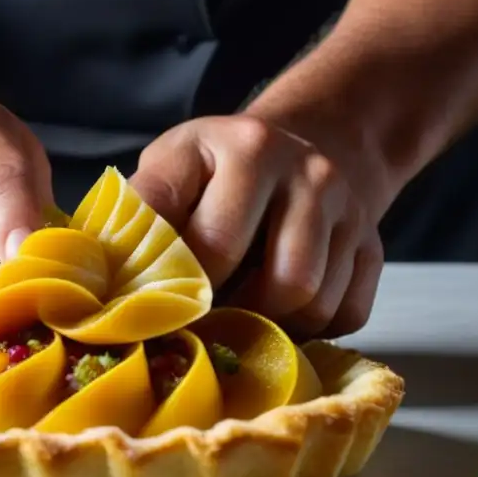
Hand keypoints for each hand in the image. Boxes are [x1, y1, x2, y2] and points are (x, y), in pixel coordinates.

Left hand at [129, 114, 385, 338]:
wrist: (309, 145)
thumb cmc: (219, 169)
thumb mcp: (172, 166)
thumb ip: (141, 213)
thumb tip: (103, 281)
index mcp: (245, 146)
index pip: (209, 243)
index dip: (178, 291)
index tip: (153, 313)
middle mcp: (307, 172)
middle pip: (274, 283)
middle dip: (230, 315)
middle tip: (196, 323)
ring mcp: (348, 211)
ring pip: (313, 304)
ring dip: (270, 325)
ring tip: (235, 314)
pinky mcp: (374, 248)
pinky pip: (345, 317)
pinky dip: (309, 330)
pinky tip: (278, 311)